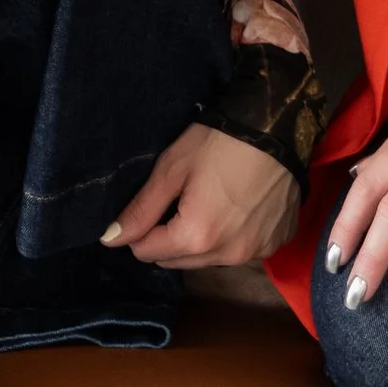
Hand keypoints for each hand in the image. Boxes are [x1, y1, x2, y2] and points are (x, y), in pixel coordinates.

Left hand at [104, 124, 301, 268]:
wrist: (279, 125)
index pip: (147, 253)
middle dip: (170, 238)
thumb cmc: (219, 141)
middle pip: (177, 261)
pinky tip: (240, 204)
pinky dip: (235, 235)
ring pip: (210, 259)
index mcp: (195, 237)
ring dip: (202, 240)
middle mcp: (227, 256)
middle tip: (182, 198)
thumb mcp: (172, 168)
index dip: (143, 228)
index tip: (156, 201)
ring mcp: (256, 252)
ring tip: (212, 200)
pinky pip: (242, 250)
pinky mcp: (277, 243)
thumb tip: (109, 240)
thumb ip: (141, 209)